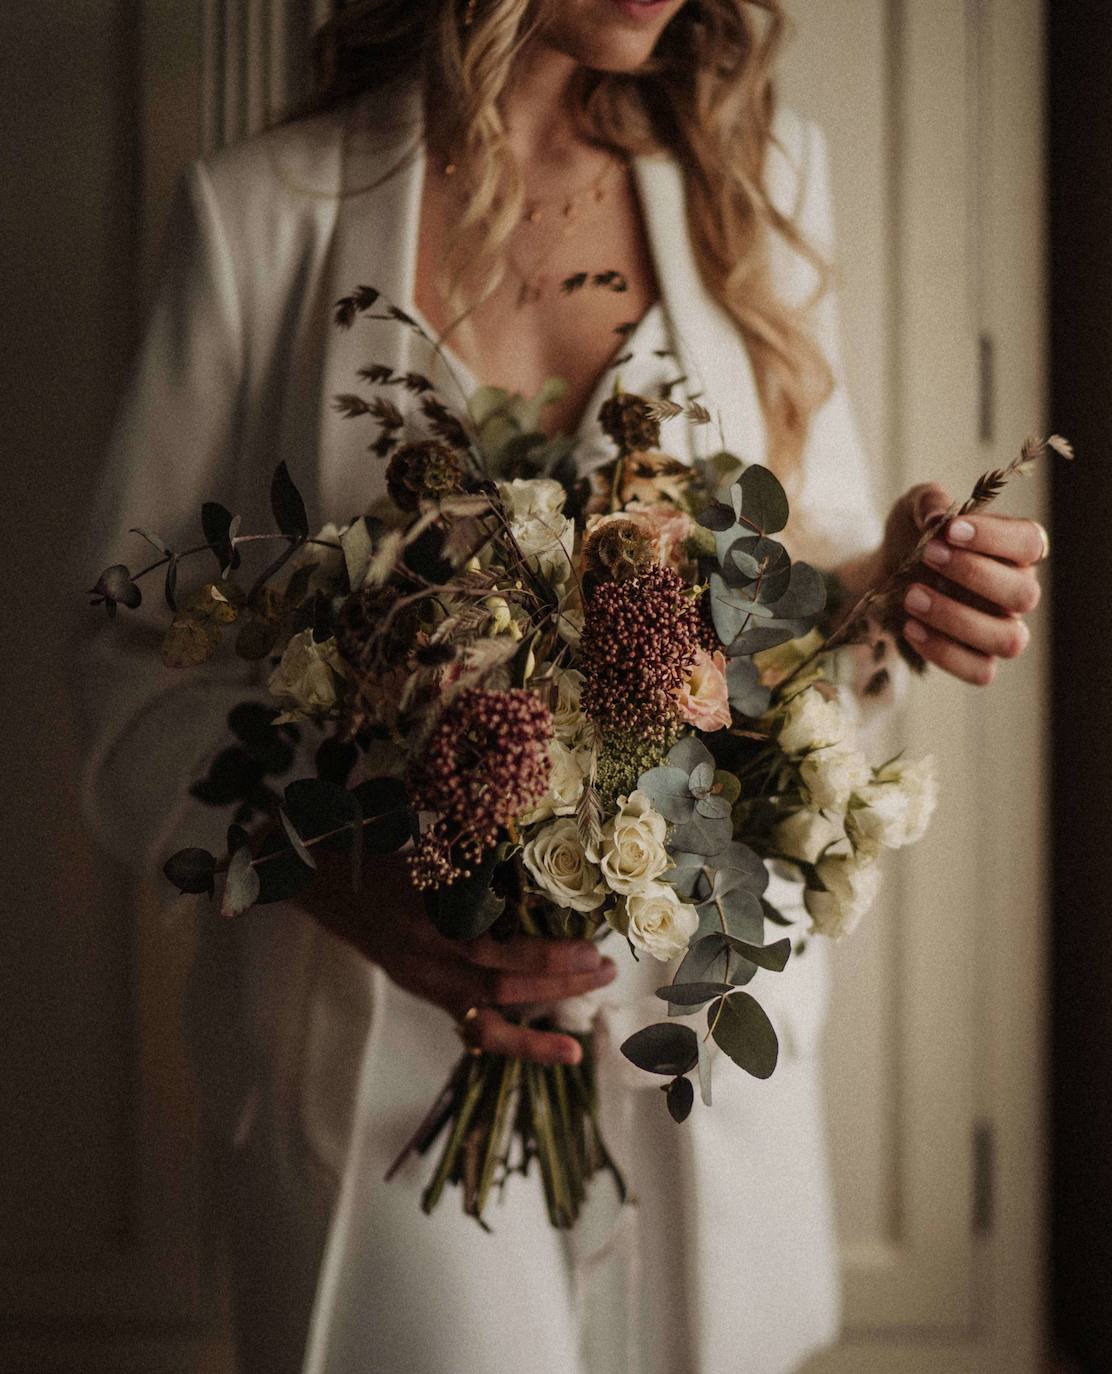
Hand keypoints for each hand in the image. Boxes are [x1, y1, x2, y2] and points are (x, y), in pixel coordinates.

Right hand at [300, 849, 615, 1065]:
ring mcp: (418, 977)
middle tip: (607, 968)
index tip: (589, 945)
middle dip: (558, 982)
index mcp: (419, 912)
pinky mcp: (419, 988)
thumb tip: (533, 835)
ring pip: (487, 1015)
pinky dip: (515, 1041)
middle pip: (498, 984)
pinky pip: (472, 1025)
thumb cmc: (370, 842)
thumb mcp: (415, 832)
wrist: (315, 876)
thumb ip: (468, 845)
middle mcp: (420, 955)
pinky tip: (556, 1050)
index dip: (542, 954)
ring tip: (589, 1008)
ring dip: (543, 1015)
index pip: (489, 947)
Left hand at [881, 483, 1045, 685]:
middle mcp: (1018, 592)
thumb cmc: (911, 538)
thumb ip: (928, 502)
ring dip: (957, 618)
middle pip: (1025, 594)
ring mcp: (1002, 630)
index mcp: (1015, 551)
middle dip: (973, 575)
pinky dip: (945, 652)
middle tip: (927, 556)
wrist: (882, 575)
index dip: (996, 538)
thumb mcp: (912, 509)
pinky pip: (980, 671)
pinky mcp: (978, 661)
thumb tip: (938, 517)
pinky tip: (911, 628)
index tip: (950, 530)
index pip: (1031, 543)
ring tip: (912, 596)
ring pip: (1008, 639)